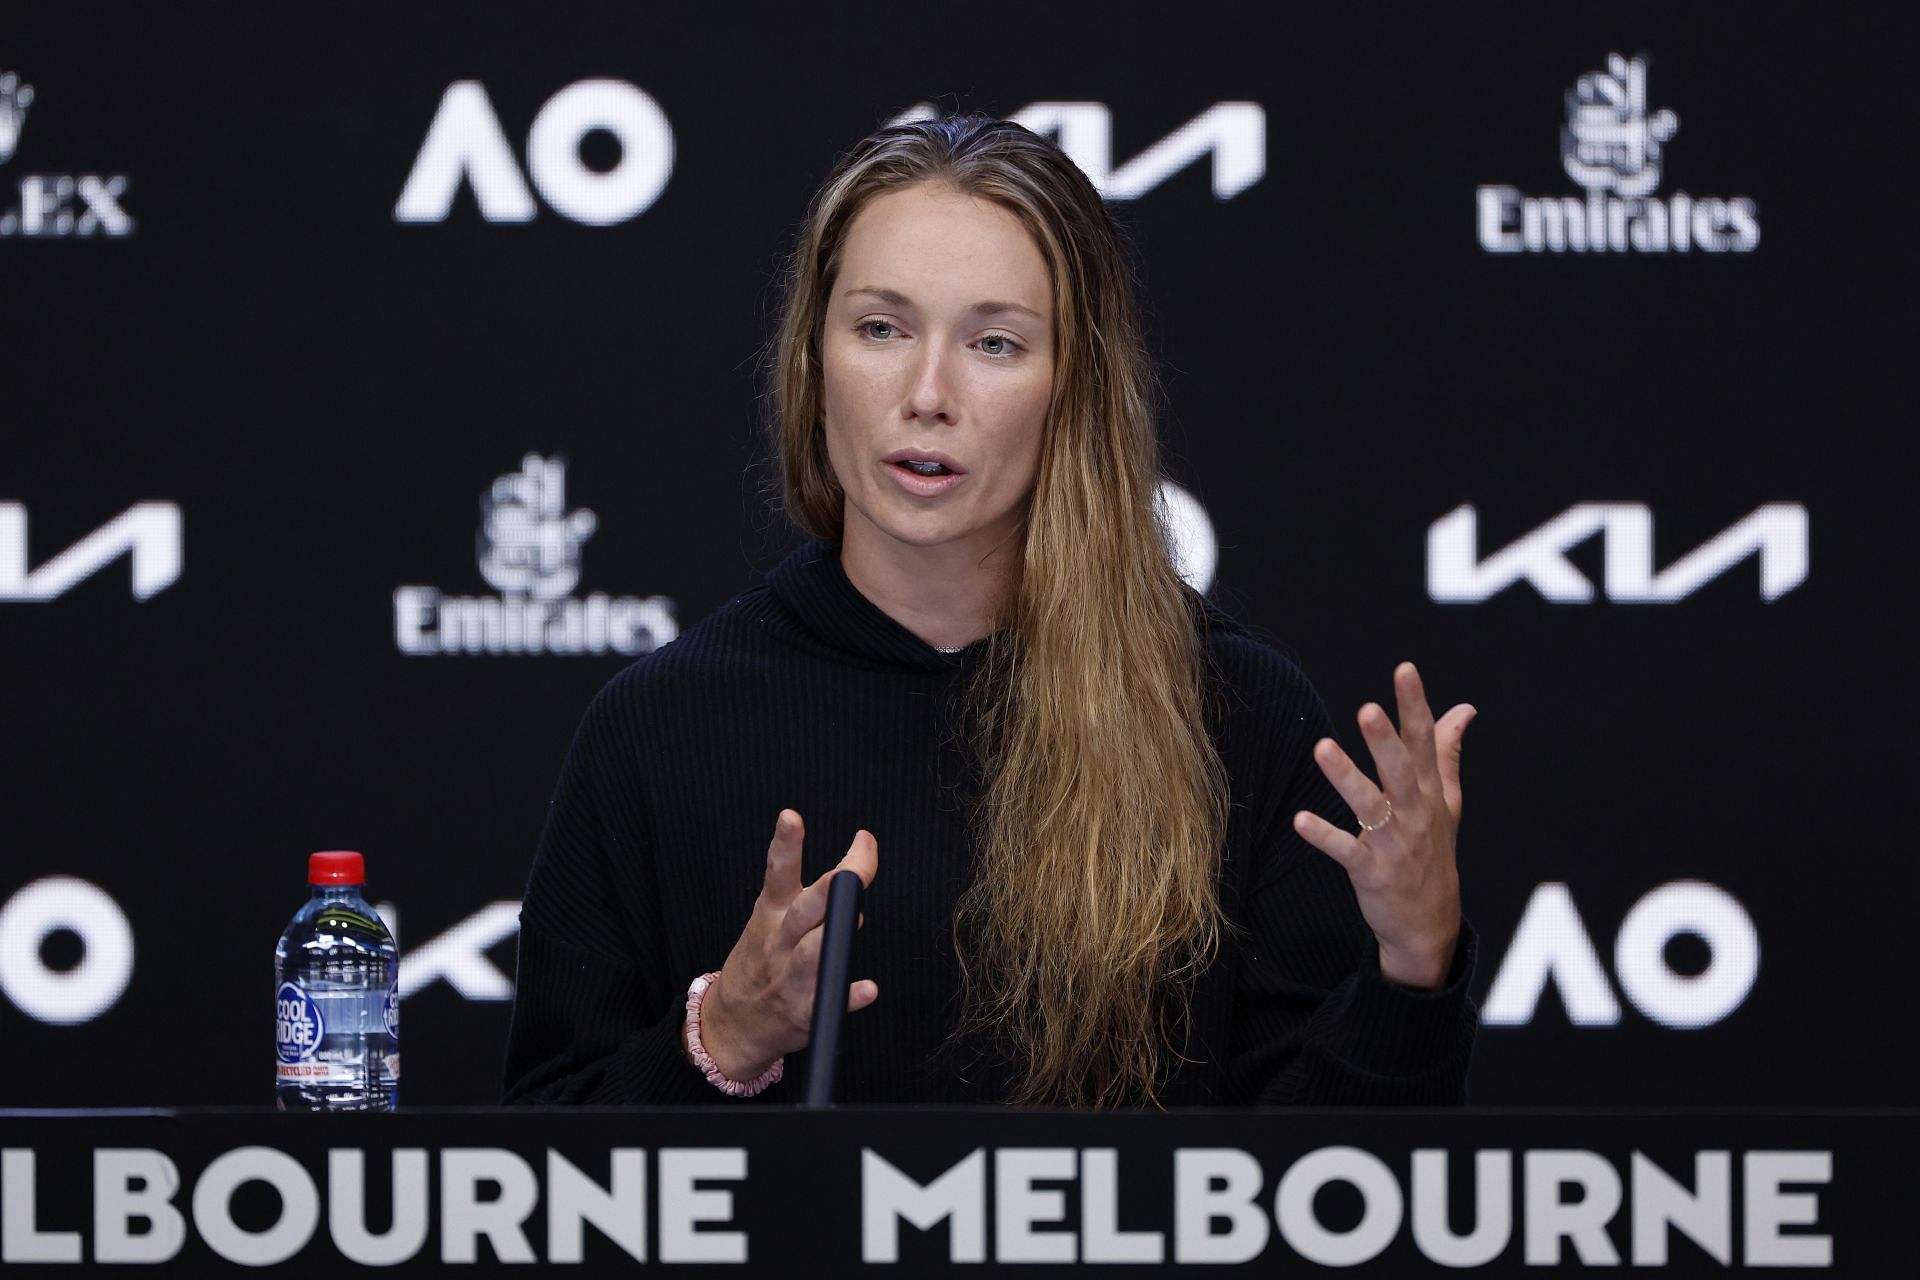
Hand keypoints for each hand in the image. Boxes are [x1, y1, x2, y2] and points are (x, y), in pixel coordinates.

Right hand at [693, 810, 878, 1079]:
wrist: (732, 1024)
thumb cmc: (761, 961)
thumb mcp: (769, 919)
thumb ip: (806, 895)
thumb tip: (853, 869)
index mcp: (772, 913)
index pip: (778, 872)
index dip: (786, 843)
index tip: (790, 816)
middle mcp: (780, 941)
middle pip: (804, 911)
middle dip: (827, 890)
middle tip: (847, 870)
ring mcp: (790, 977)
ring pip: (811, 954)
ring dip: (833, 937)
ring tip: (857, 919)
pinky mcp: (804, 1012)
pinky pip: (830, 1003)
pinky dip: (850, 996)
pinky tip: (868, 989)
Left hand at [1292, 662, 1475, 989]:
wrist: (1429, 923)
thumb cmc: (1434, 852)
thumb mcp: (1446, 802)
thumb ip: (1447, 752)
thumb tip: (1464, 709)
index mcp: (1429, 792)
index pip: (1424, 741)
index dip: (1415, 705)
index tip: (1405, 669)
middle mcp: (1414, 813)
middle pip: (1400, 771)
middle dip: (1385, 740)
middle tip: (1368, 708)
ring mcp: (1394, 844)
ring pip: (1369, 806)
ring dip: (1345, 777)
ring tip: (1321, 747)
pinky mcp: (1372, 872)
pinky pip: (1346, 851)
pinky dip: (1324, 836)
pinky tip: (1300, 820)